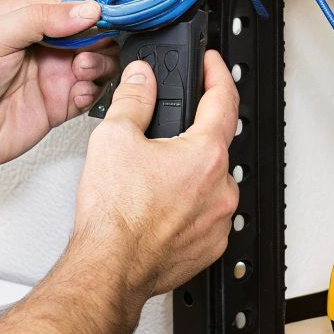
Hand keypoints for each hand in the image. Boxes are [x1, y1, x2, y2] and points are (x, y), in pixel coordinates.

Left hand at [0, 0, 119, 174]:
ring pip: (96, 65)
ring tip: (82, 71)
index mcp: (24, 20)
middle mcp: (41, 47)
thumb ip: (40, 18)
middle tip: (86, 53)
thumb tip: (85, 9)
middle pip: (91, 36)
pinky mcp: (55, 108)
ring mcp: (49, 77)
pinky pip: (89, 97)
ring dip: (99, 66)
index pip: (72, 8)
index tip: (105, 20)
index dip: (93, 13)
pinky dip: (93, 93)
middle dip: (99, 41)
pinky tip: (78, 94)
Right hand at [69, 51, 240, 303]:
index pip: (223, 99)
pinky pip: (206, 216)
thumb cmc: (114, 216)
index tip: (212, 65)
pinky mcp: (210, 247)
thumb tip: (141, 78)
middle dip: (190, 135)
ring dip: (189, 175)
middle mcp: (221, 188)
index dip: (217, 74)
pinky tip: (159, 209)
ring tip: (152, 182)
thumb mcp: (114, 138)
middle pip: (214, 145)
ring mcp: (218, 220)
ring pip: (210, 183)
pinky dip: (188, 207)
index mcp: (205, 155)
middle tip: (160, 136)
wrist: (110, 269)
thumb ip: (133, 99)